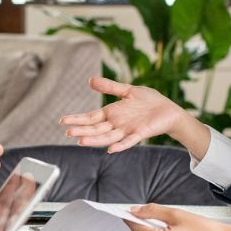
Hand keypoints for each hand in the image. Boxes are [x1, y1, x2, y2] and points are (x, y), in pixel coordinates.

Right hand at [59, 77, 206, 154]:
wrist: (168, 110)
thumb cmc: (149, 101)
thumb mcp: (128, 90)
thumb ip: (110, 87)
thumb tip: (90, 80)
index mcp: (112, 113)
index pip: (91, 117)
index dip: (77, 119)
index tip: (62, 121)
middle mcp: (117, 123)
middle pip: (95, 128)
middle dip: (82, 130)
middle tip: (68, 132)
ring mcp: (127, 130)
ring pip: (107, 137)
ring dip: (95, 140)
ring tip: (81, 141)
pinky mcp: (140, 133)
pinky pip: (128, 141)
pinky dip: (120, 146)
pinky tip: (110, 149)